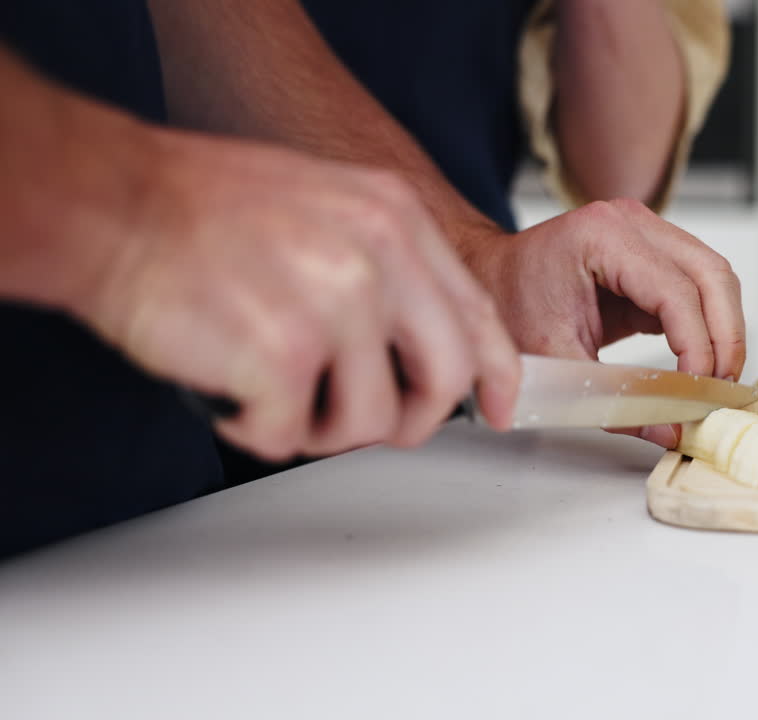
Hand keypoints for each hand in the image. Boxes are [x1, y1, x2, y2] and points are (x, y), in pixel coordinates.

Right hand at [75, 130, 519, 460]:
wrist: (112, 202)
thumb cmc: (204, 209)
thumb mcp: (328, 207)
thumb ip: (386, 265)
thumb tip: (420, 338)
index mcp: (395, 218)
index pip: (476, 314)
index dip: (495, 374)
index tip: (500, 408)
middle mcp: (378, 257)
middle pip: (444, 380)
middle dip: (409, 419)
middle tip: (358, 419)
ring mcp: (336, 305)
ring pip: (370, 422)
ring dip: (317, 425)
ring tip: (269, 387)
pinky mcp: (285, 353)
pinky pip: (291, 434)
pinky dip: (255, 427)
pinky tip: (228, 387)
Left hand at [459, 198, 745, 446]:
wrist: (488, 278)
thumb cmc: (508, 305)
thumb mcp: (553, 360)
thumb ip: (613, 400)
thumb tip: (670, 430)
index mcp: (602, 236)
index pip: (675, 292)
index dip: (697, 347)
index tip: (699, 393)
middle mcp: (631, 222)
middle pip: (712, 274)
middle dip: (725, 338)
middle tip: (720, 390)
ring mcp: (647, 231)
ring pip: (716, 276)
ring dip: (724, 330)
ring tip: (716, 380)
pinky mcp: (654, 251)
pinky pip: (700, 285)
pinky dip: (709, 324)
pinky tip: (702, 363)